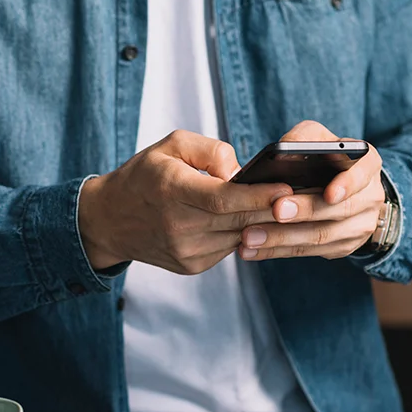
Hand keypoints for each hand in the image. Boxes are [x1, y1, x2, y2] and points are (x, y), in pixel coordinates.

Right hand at [78, 130, 290, 273]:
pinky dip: (241, 234)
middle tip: (302, 199)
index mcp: (172, 190)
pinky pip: (228, 249)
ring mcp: (185, 251)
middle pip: (238, 221)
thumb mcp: (171, 145)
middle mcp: (178, 225)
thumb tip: (241, 172)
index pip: (224, 199)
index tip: (288, 189)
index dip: (259, 196)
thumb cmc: (145, 176)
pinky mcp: (191, 266)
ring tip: (282, 209)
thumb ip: (210, 150)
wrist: (110, 220)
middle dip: (273, 211)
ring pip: (238, 237)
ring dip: (262, 225)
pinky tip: (249, 222)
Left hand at [238, 121, 384, 261]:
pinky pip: (309, 252)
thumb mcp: (320, 139)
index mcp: (367, 166)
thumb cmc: (327, 159)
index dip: (348, 185)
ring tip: (251, 236)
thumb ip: (305, 138)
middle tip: (276, 211)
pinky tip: (253, 250)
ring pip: (321, 237)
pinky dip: (279, 251)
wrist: (347, 191)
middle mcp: (369, 198)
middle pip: (339, 210)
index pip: (363, 174)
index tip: (329, 194)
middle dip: (305, 211)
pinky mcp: (342, 247)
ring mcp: (359, 227)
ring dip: (283, 238)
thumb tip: (282, 150)